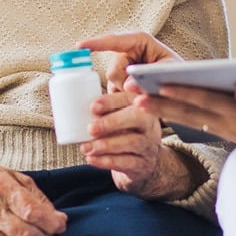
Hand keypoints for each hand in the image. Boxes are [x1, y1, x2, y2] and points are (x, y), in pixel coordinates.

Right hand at [78, 32, 181, 92]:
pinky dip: (122, 100)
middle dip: (124, 85)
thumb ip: (149, 76)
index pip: (114, 41)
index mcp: (139, 40)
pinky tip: (134, 99)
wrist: (180, 86)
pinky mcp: (118, 81)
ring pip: (111, 85)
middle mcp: (126, 51)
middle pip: (113, 71)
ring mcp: (120, 67)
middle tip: (144, 91)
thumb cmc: (178, 72)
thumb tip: (127, 86)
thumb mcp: (169, 71)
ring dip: (125, 94)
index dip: (96, 43)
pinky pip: (112, 92)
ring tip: (144, 94)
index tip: (79, 46)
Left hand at [80, 90, 205, 200]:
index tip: (93, 107)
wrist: (146, 161)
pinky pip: (126, 162)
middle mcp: (149, 123)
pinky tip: (92, 158)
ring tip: (86, 147)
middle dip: (112, 122)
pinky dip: (106, 161)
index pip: (130, 98)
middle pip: (137, 118)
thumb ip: (114, 93)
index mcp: (142, 105)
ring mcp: (148, 145)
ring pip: (132, 142)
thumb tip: (103, 71)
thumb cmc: (128, 129)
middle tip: (90, 128)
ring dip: (105, 145)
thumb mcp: (124, 109)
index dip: (112, 101)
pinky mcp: (143, 164)